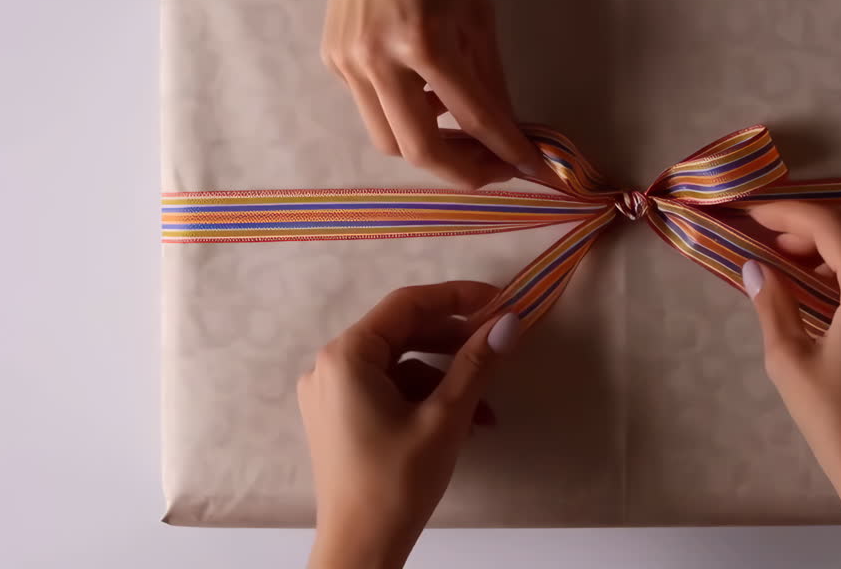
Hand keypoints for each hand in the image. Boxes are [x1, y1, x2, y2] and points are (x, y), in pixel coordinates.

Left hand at [299, 282, 521, 568]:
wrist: (360, 550)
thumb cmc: (396, 484)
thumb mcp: (445, 418)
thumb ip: (476, 363)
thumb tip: (509, 321)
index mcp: (347, 357)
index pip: (407, 305)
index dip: (457, 297)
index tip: (499, 300)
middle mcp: (331, 366)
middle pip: (402, 332)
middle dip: (454, 340)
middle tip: (498, 343)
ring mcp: (332, 393)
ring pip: (400, 364)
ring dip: (446, 376)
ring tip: (487, 402)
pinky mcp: (340, 417)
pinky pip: (389, 389)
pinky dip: (426, 398)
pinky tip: (464, 421)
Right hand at [303, 0, 543, 187]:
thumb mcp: (479, 13)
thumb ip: (491, 79)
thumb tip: (508, 129)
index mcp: (424, 41)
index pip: (473, 117)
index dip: (507, 150)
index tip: (532, 169)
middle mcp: (379, 60)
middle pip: (419, 151)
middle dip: (463, 171)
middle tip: (495, 166)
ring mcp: (349, 64)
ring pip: (390, 141)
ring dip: (432, 149)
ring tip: (464, 136)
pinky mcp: (333, 62)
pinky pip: (373, 110)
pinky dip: (406, 116)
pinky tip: (428, 99)